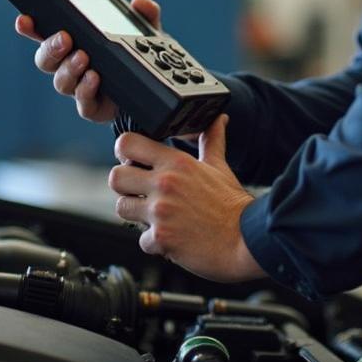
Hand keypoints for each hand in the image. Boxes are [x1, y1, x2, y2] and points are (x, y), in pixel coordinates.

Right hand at [14, 0, 160, 123]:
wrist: (153, 91)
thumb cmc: (137, 57)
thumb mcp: (145, 31)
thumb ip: (145, 14)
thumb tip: (141, 3)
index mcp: (74, 43)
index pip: (44, 33)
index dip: (30, 28)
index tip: (24, 20)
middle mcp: (69, 66)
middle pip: (46, 60)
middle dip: (51, 48)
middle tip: (64, 38)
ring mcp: (79, 88)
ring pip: (61, 81)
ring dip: (70, 68)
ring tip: (83, 58)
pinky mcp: (92, 107)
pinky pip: (82, 102)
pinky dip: (86, 90)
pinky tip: (94, 78)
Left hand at [108, 115, 265, 282]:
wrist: (246, 240)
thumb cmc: (233, 204)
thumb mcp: (219, 166)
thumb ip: (212, 140)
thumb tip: (219, 119)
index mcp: (176, 162)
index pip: (127, 143)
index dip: (125, 153)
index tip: (133, 162)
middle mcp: (164, 183)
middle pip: (115, 177)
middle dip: (125, 186)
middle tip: (140, 192)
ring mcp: (161, 212)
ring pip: (121, 208)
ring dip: (136, 214)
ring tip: (156, 216)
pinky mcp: (162, 239)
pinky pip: (141, 240)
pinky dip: (154, 243)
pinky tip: (171, 238)